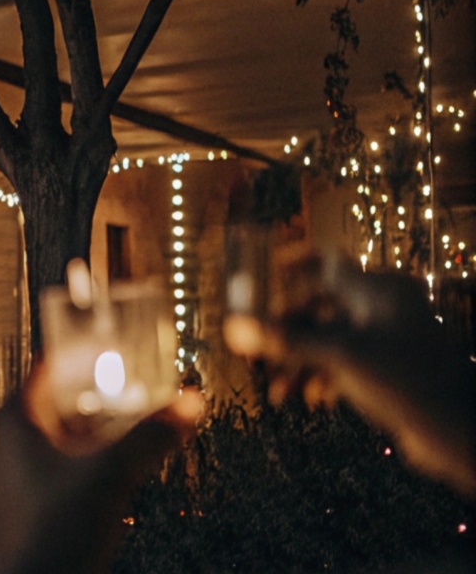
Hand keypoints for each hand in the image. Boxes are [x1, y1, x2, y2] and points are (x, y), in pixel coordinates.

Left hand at [0, 364, 203, 573]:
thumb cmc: (54, 530)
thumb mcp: (110, 474)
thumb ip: (151, 435)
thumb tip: (191, 402)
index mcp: (18, 421)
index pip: (51, 364)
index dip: (86, 349)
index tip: (121, 336)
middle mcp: (18, 442)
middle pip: (69, 399)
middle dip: (111, 388)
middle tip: (151, 372)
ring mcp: (31, 473)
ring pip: (79, 434)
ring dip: (116, 424)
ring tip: (157, 410)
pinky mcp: (47, 501)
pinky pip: (82, 464)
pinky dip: (110, 455)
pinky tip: (140, 457)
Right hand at [240, 250, 474, 496]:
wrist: (455, 427)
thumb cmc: (406, 381)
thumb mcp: (340, 356)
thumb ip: (288, 339)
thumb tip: (237, 327)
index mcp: (379, 290)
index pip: (327, 263)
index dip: (292, 264)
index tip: (260, 273)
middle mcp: (384, 306)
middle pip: (319, 306)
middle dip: (287, 333)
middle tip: (257, 352)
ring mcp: (388, 335)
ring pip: (328, 339)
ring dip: (300, 362)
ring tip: (280, 393)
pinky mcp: (389, 364)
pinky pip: (344, 360)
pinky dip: (323, 375)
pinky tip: (313, 399)